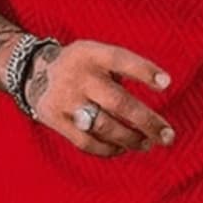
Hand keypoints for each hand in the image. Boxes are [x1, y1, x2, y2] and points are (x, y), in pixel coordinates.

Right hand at [22, 39, 175, 156]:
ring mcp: (65, 99)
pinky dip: (108, 149)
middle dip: (147, 121)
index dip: (144, 71)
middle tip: (168, 135)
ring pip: (104, 126)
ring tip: (148, 143)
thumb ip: (120, 70)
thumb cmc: (82, 66)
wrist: (33, 72)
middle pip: (118, 102)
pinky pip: (86, 142)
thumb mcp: (96, 54)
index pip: (120, 59)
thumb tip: (157, 98)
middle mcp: (78, 76)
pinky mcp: (55, 119)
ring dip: (131, 138)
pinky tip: (123, 148)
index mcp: (91, 54)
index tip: (167, 83)